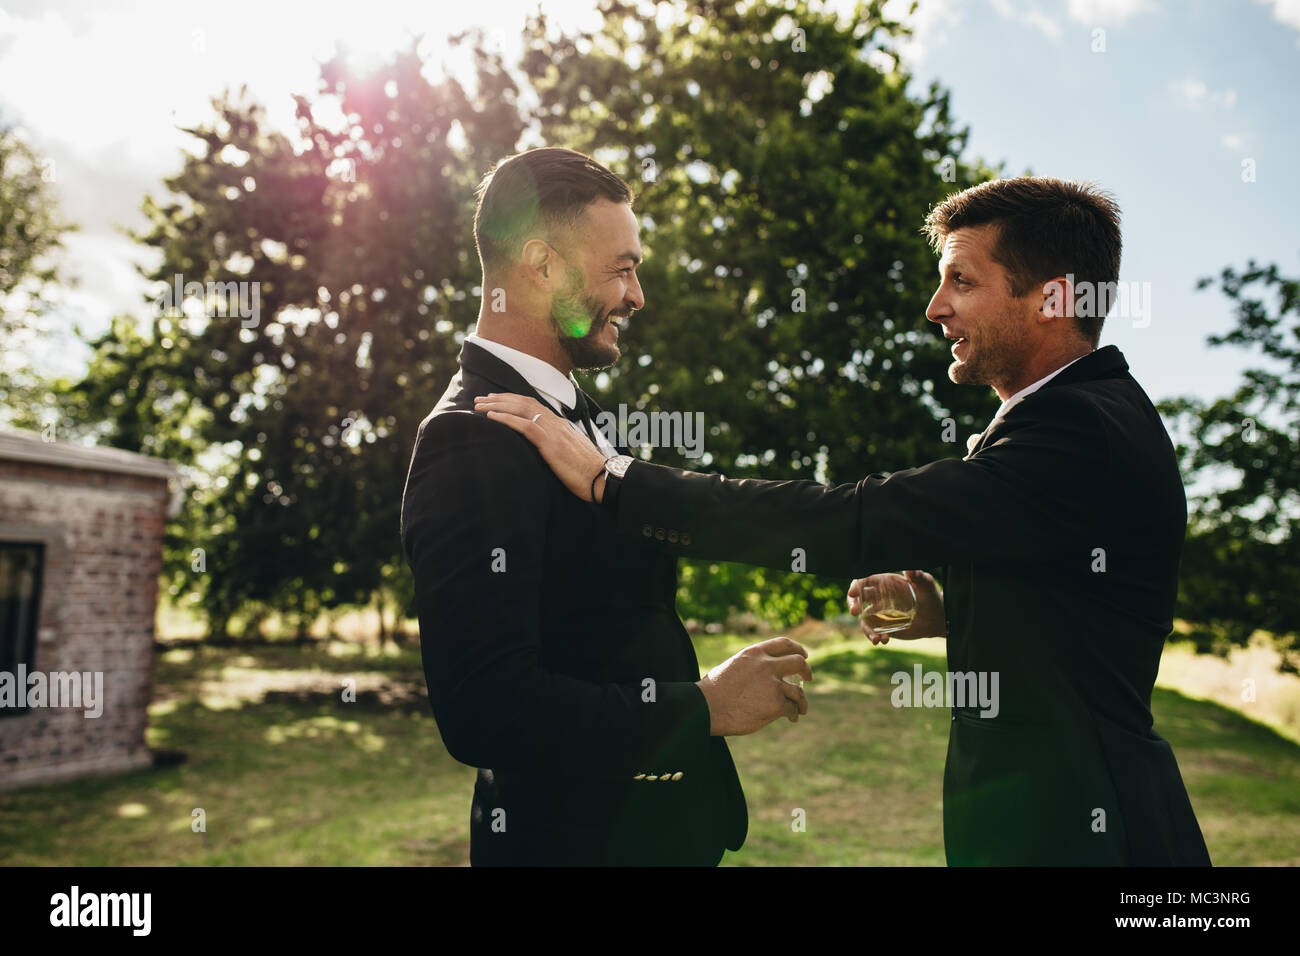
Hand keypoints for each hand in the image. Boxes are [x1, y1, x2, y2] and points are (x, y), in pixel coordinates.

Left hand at [473, 392, 608, 501]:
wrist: (602, 478)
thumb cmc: (588, 471)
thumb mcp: (570, 453)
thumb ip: (557, 446)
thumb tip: (545, 449)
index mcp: (560, 424)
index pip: (532, 404)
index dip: (512, 400)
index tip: (495, 400)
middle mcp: (555, 422)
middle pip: (523, 402)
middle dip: (499, 399)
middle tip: (479, 399)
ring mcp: (553, 431)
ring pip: (521, 409)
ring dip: (497, 406)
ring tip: (479, 406)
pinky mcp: (550, 443)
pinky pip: (524, 426)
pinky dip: (506, 419)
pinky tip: (491, 418)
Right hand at [696, 636, 812, 735]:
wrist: (705, 707)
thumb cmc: (713, 690)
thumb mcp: (732, 666)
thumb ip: (751, 666)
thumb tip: (764, 673)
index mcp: (754, 653)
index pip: (783, 644)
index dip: (797, 649)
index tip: (804, 655)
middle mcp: (766, 665)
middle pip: (798, 662)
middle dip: (807, 671)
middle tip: (809, 679)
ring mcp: (772, 684)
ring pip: (798, 691)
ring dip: (802, 701)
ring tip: (800, 709)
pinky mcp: (775, 704)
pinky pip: (791, 708)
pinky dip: (793, 713)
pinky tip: (791, 718)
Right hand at [847, 569, 945, 642]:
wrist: (937, 618)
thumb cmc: (931, 596)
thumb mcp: (926, 584)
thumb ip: (918, 576)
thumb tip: (911, 569)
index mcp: (885, 583)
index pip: (865, 581)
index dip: (856, 585)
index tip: (853, 593)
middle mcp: (879, 596)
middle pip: (858, 598)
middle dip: (853, 604)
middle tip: (854, 612)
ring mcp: (880, 612)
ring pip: (864, 619)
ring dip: (865, 628)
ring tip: (875, 638)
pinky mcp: (883, 626)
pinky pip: (873, 631)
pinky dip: (874, 636)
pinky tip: (883, 640)